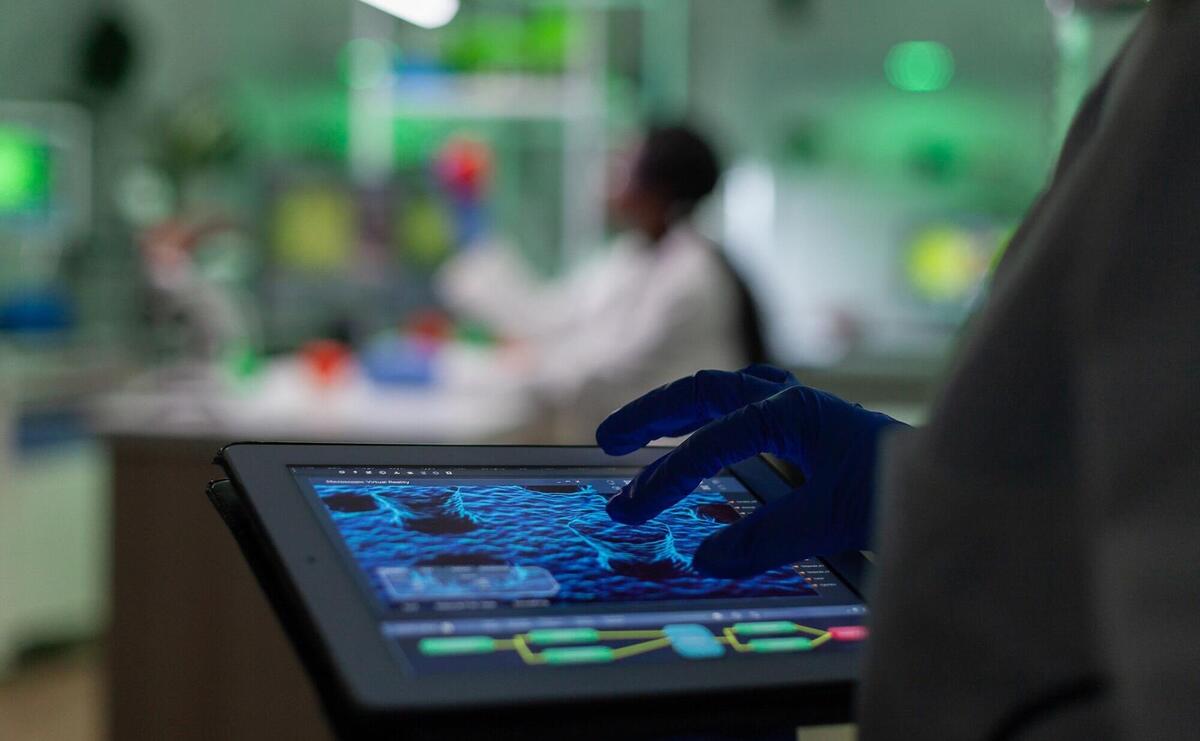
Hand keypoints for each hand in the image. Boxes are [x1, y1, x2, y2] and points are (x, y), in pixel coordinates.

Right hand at [596, 365, 904, 576]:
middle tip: (606, 441)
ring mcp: (797, 404)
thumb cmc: (896, 490)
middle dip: (649, 416)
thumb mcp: (829, 520)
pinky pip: (744, 401)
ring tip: (638, 432)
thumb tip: (706, 557)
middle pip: (701, 392)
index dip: (664, 479)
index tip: (631, 511)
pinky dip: (712, 413)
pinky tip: (706, 428)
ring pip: (721, 391)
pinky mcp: (806, 419)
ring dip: (676, 408)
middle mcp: (787, 398)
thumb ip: (765, 539)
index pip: (707, 444)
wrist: (953, 478)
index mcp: (787, 412)